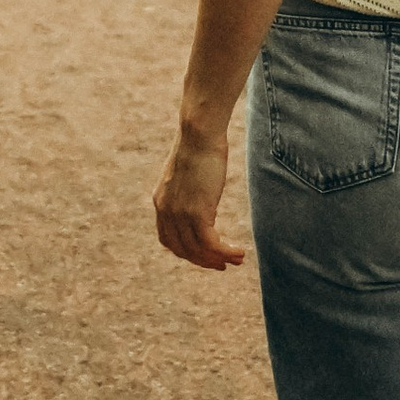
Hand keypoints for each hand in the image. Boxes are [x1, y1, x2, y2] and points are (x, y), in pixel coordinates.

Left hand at [154, 118, 242, 270]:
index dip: (187, 252)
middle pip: (183, 250)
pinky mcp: (197, 213)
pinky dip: (225, 253)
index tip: (205, 255)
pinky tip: (239, 253)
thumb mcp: (189, 174)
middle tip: (223, 265)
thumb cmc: (200, 146)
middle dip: (204, 261)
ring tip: (237, 260)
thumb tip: (204, 203)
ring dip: (219, 259)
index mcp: (161, 203)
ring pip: (198, 251)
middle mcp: (166, 212)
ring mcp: (180, 214)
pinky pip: (211, 244)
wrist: (199, 134)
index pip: (169, 240)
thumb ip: (190, 193)